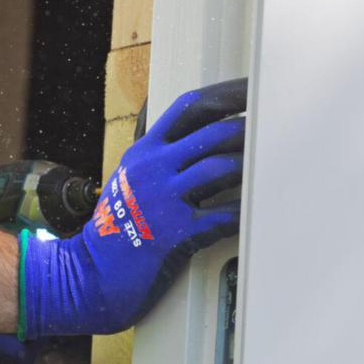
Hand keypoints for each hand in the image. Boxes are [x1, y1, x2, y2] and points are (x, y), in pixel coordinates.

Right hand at [19, 77, 246, 337]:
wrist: (88, 275)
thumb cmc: (113, 231)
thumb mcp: (127, 181)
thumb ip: (156, 158)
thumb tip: (193, 139)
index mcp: (144, 152)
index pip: (190, 108)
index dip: (227, 95)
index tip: (253, 89)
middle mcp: (153, 168)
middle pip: (214, 133)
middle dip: (250, 130)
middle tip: (275, 129)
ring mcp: (164, 199)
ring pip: (221, 167)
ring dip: (250, 166)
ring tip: (269, 167)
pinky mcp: (176, 232)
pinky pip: (223, 214)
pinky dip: (245, 210)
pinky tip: (258, 208)